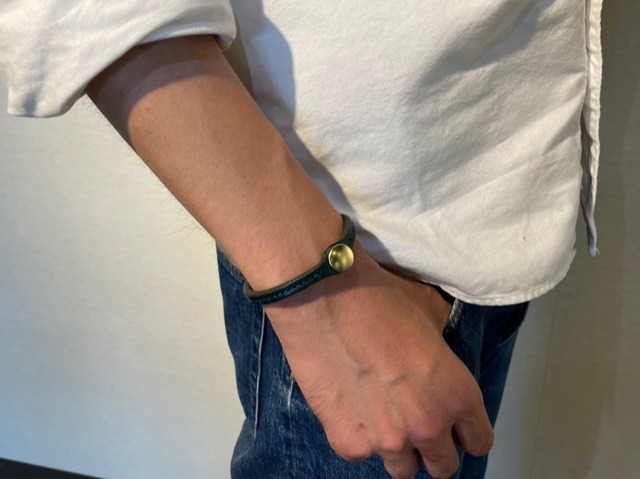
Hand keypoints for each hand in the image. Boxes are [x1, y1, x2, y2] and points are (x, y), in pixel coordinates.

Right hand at [263, 239, 493, 478]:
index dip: (467, 433)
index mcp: (457, 394)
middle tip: (418, 427)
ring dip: (398, 449)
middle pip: (443, 467)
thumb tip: (437, 355)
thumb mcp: (429, 316)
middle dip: (434, 450)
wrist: (323, 299)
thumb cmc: (377, 301)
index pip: (478, 441)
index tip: (456, 429)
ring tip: (382, 419)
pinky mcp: (348, 443)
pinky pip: (362, 455)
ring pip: (402, 470)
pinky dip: (358, 437)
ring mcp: (387, 440)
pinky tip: (351, 407)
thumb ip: (441, 352)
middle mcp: (428, 426)